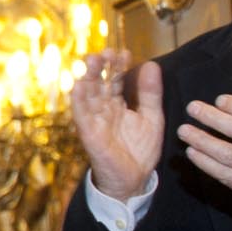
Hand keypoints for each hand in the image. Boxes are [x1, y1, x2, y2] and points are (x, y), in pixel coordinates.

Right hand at [71, 48, 164, 199]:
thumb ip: (151, 93)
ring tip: (93, 59)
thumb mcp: (152, 117)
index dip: (118, 66)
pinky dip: (79, 99)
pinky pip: (81, 114)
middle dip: (101, 66)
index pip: (115, 79)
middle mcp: (103, 109)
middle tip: (107, 51)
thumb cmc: (140, 150)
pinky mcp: (89, 133)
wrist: (135, 179)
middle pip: (99, 82)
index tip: (125, 53)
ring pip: (87, 94)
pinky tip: (80, 85)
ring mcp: (94, 120)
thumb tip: (151, 65)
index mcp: (117, 104)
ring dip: (88, 76)